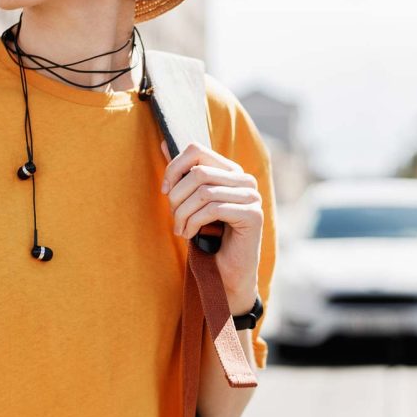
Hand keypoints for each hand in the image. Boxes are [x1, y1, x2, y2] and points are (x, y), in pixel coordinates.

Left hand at [160, 140, 261, 314]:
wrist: (225, 274)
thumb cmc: (208, 238)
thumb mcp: (190, 202)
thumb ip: (181, 174)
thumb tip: (162, 142)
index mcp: (230, 171)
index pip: (197, 149)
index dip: (175, 168)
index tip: (165, 191)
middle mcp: (245, 179)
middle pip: (199, 172)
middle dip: (177, 197)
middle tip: (173, 218)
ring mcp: (252, 197)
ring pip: (204, 192)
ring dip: (183, 214)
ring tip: (180, 230)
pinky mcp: (253, 215)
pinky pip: (213, 209)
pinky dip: (194, 223)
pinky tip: (190, 235)